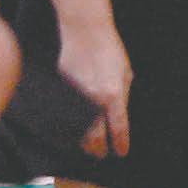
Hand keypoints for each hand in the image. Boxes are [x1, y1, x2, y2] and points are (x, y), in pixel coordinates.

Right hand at [57, 21, 132, 157]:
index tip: (121, 152)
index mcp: (114, 95)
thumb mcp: (126, 73)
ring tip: (90, 148)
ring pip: (77, 131)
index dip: (120, 144)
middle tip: (102, 155)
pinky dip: (70, 128)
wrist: (86, 33)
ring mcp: (75, 97)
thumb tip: (118, 116)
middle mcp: (94, 99)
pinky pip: (65, 117)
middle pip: (95, 137)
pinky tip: (74, 132)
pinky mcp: (62, 92)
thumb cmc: (110, 51)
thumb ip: (122, 95)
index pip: (118, 129)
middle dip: (99, 149)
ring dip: (84, 143)